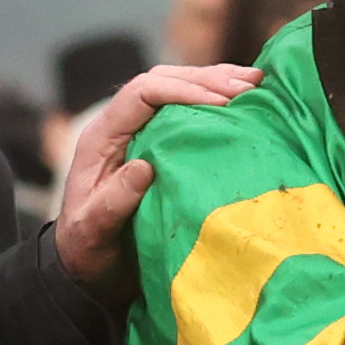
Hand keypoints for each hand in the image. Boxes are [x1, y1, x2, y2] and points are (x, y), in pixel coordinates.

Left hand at [50, 62, 258, 291]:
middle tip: (251, 85)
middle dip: (207, 79)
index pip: (141, 93)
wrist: (88, 265)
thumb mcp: (92, 232)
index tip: (222, 103)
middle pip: (162, 80)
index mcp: (101, 137)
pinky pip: (185, 111)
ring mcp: (139, 131)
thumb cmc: (88, 250)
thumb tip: (144, 168)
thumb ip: (113, 202)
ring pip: (176, 88)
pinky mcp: (157, 143)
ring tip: (256, 82)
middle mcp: (119, 125)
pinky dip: (214, 101)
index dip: (183, 91)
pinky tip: (243, 103)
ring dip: (215, 82)